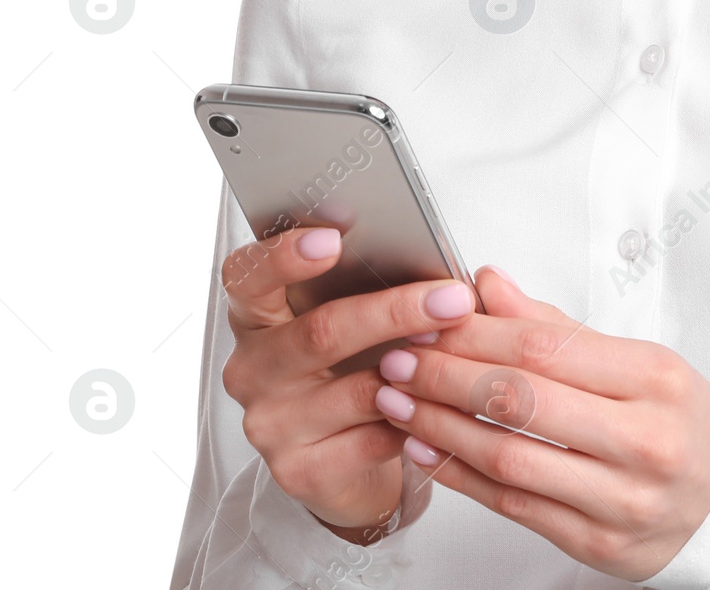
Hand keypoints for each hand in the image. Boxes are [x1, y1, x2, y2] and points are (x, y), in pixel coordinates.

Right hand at [218, 226, 476, 542]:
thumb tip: (439, 271)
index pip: (249, 274)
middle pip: (320, 331)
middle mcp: (251, 368)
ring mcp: (269, 423)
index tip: (333, 238)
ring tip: (460, 353)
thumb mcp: (358, 318)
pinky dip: (417, 419)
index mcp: (256, 315)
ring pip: (356, 390)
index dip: (285, 254)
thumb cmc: (357, 366)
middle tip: (453, 300)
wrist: (348, 460)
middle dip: (395, 311)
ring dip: (418, 370)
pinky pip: (371, 438)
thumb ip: (378, 286)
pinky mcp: (298, 470)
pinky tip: (445, 406)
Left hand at [369, 268, 709, 581]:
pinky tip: (427, 449)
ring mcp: (621, 499)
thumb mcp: (637, 359)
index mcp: (654, 379)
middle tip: (400, 358)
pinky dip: (461, 476)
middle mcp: (643, 439)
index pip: (548, 346)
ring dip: (440, 426)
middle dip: (447, 375)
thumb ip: (556, 325)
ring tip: (398, 402)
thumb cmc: (677, 418)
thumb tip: (488, 284)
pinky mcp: (597, 543)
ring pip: (509, 458)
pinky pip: (513, 506)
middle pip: (523, 399)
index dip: (479, 331)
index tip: (431, 319)